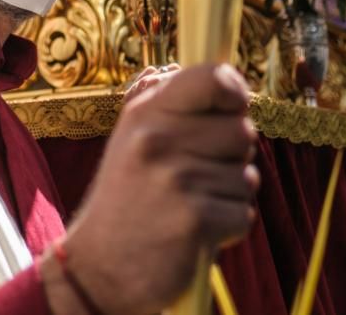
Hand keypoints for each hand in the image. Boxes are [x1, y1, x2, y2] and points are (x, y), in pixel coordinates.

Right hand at [57, 64, 258, 313]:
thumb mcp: (132, 138)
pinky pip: (244, 214)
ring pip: (247, 176)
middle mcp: (157, 138)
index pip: (213, 77)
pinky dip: (228, 229)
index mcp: (145, 112)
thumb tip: (226, 79)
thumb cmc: (128, 199)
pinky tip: (195, 232)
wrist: (98, 267)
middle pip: (243, 131)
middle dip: (232, 157)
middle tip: (194, 177)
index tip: (234, 106)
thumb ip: (173, 107)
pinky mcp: (194, 220)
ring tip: (189, 206)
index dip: (235, 91)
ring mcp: (175, 179)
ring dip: (228, 197)